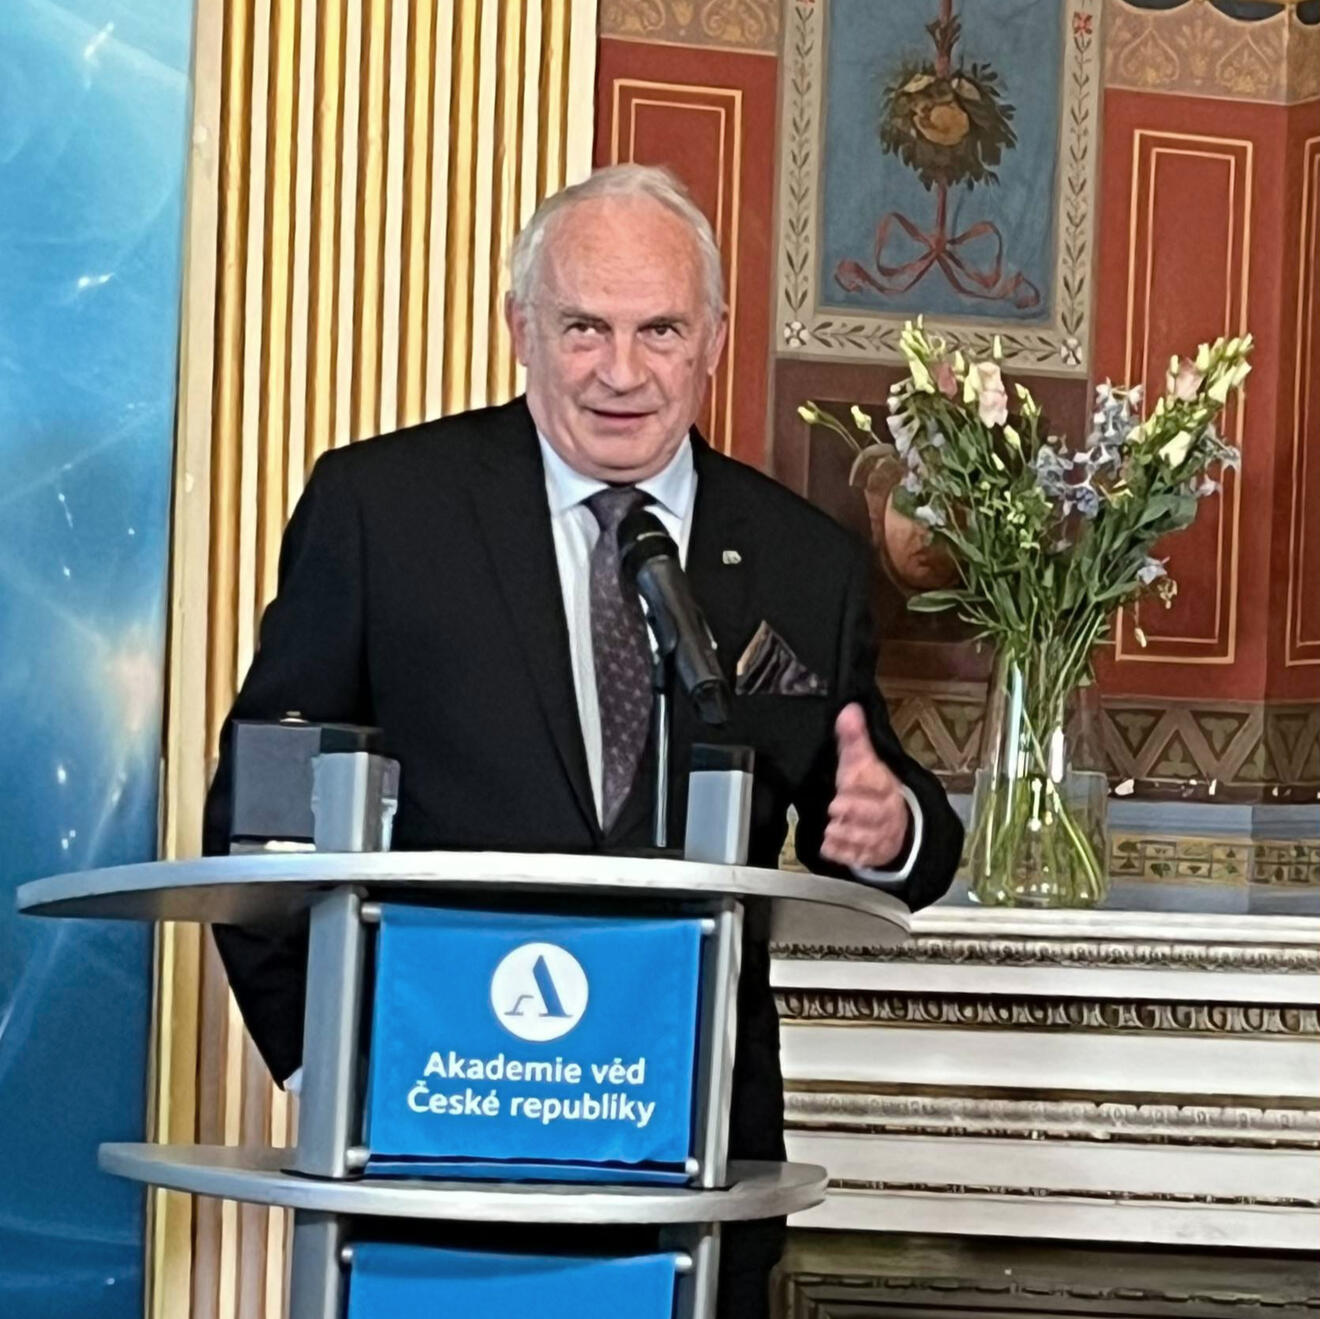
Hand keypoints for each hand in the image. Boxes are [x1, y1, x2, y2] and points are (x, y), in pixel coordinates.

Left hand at [821, 703, 909, 868]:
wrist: (893, 824)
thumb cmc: (870, 787)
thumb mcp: (861, 761)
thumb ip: (853, 738)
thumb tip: (849, 709)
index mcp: (886, 786)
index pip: (879, 783)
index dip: (864, 783)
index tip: (848, 781)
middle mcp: (887, 813)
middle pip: (875, 814)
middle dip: (855, 811)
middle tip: (836, 808)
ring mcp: (880, 836)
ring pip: (866, 838)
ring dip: (847, 834)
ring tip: (831, 829)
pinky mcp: (871, 854)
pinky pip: (858, 857)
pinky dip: (843, 853)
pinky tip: (829, 847)